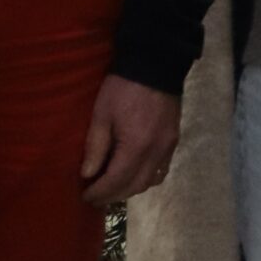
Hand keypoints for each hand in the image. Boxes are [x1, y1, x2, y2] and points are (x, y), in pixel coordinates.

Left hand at [80, 75, 181, 205]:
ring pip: (150, 182)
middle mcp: (156, 153)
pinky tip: (134, 174)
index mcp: (136, 147)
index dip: (100, 192)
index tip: (85, 196)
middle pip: (135, 186)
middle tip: (96, 196)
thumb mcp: (102, 114)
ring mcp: (168, 148)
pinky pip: (162, 170)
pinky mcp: (174, 141)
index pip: (116, 181)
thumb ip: (95, 147)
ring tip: (113, 187)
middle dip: (113, 195)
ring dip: (130, 189)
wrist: (156, 64)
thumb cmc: (123, 88)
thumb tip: (88, 175)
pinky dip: (146, 178)